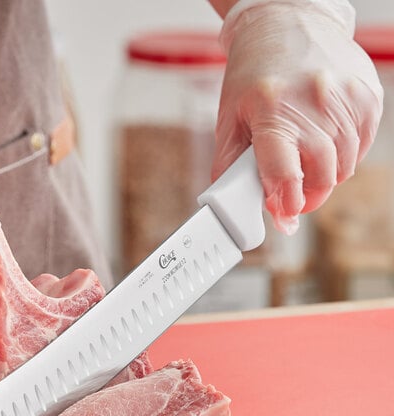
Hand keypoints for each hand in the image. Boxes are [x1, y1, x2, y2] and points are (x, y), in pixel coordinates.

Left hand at [211, 0, 383, 233]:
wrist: (287, 22)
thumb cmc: (253, 77)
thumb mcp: (229, 121)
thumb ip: (229, 168)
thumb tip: (237, 209)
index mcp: (272, 109)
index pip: (285, 173)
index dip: (285, 202)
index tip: (283, 212)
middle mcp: (314, 101)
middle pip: (321, 176)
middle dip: (307, 196)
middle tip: (292, 195)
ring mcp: (347, 97)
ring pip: (344, 167)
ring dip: (324, 176)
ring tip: (304, 160)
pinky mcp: (368, 96)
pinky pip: (361, 148)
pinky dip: (342, 156)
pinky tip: (324, 141)